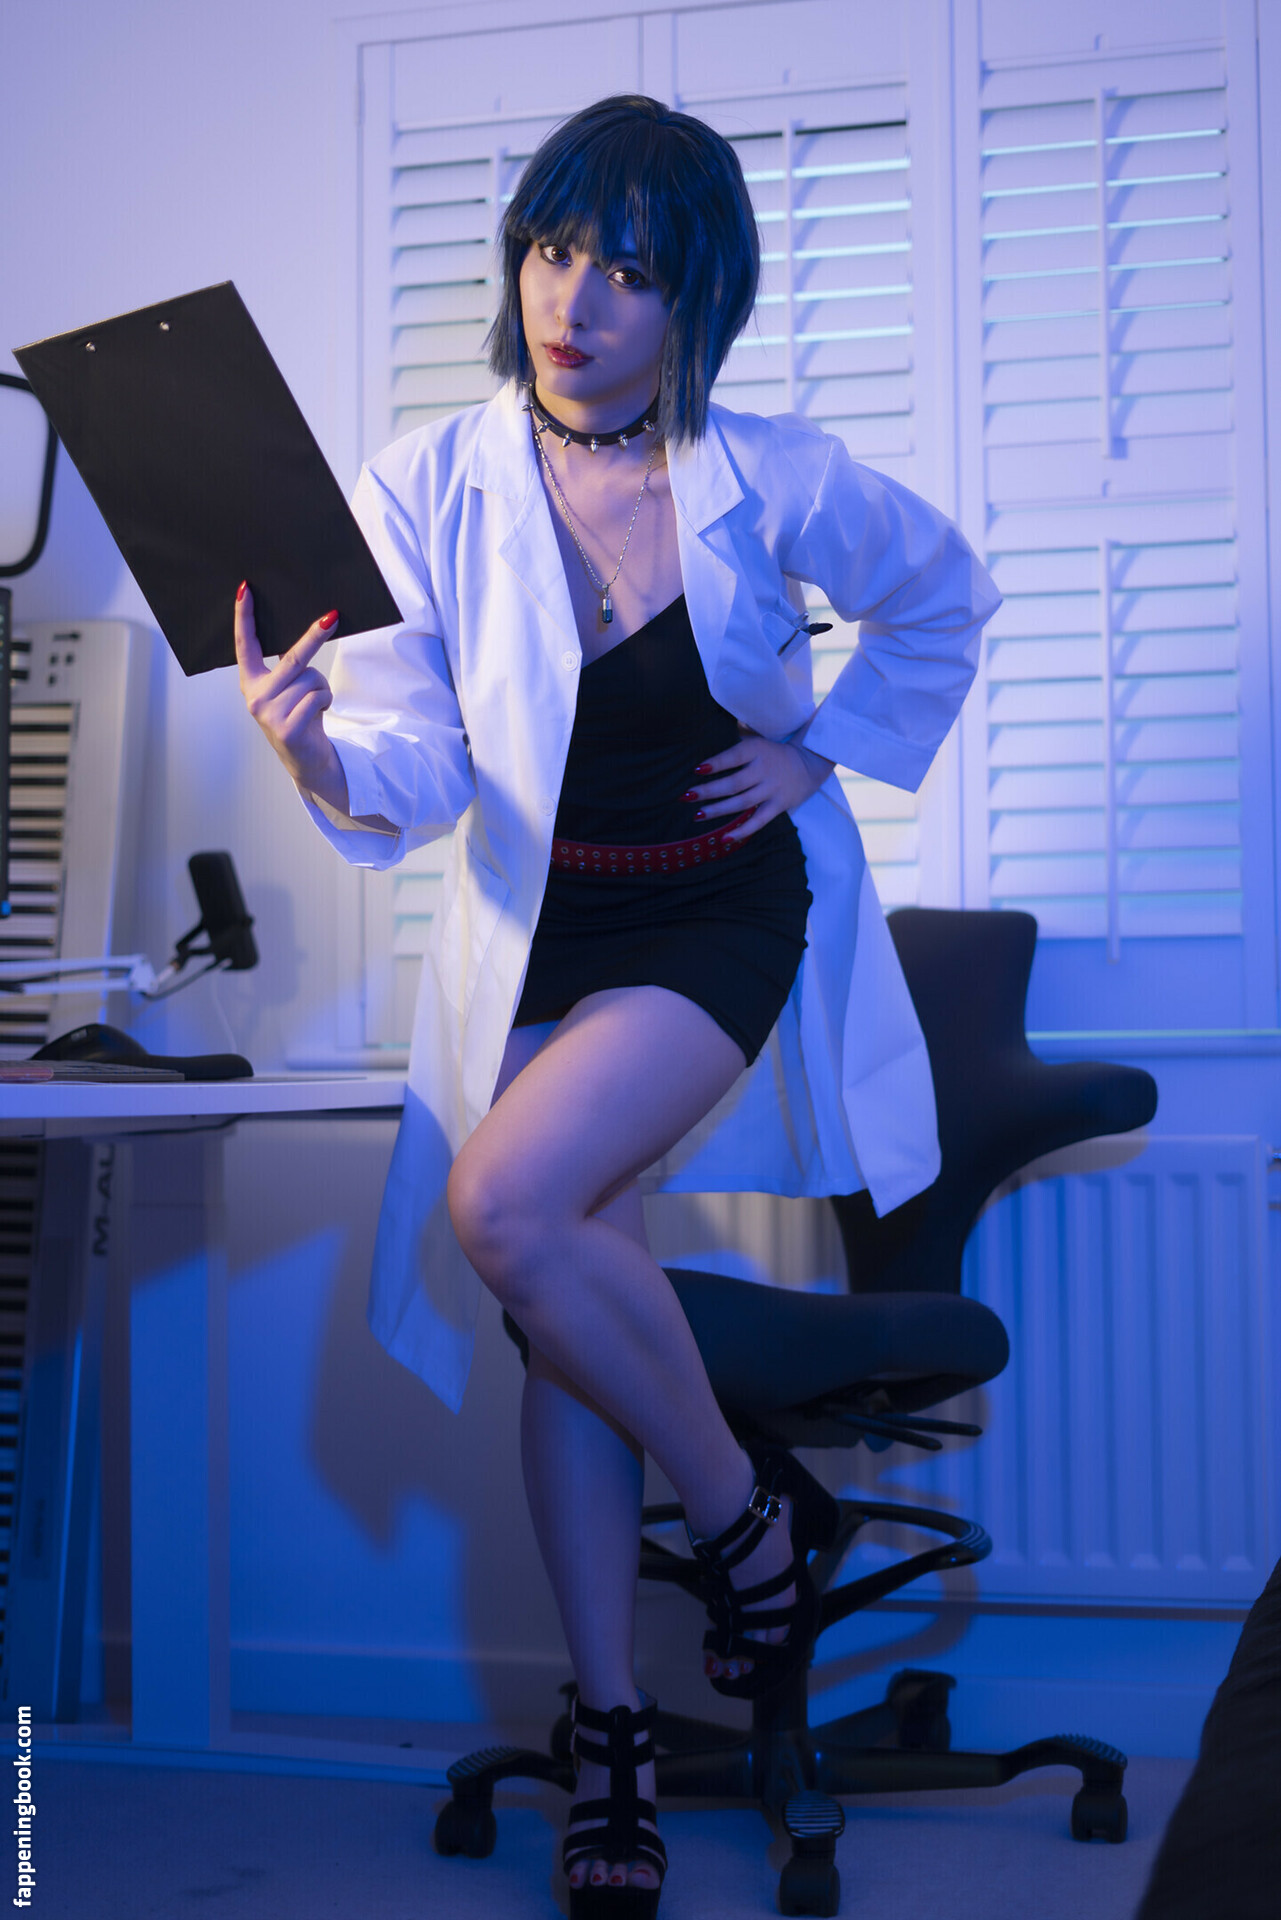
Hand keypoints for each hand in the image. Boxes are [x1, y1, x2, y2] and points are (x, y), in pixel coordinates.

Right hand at [234, 583, 348, 813]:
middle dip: (315, 637)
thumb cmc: (298, 716)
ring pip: (311, 679)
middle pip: (291, 657)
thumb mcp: (286, 688)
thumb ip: (287, 664)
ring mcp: (268, 713)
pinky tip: (317, 714)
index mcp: (250, 682)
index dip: (244, 616)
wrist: (306, 759)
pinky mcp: (286, 727)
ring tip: (314, 703)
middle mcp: (254, 696)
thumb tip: (309, 626)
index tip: (245, 588)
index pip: (245, 644)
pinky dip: (325, 702)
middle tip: (332, 617)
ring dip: (322, 688)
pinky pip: (317, 697)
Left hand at [685, 730, 835, 844]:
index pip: (734, 756)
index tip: (697, 770)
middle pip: (734, 783)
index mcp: (758, 749)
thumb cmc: (771, 753)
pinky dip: (742, 831)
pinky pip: (759, 821)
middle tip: (687, 796)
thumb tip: (703, 761)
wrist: (809, 762)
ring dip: (718, 810)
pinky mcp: (779, 805)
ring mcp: (773, 789)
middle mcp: (765, 770)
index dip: (716, 763)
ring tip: (697, 815)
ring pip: (742, 803)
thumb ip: (734, 749)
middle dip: (709, 791)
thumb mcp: (756, 742)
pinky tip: (724, 838)